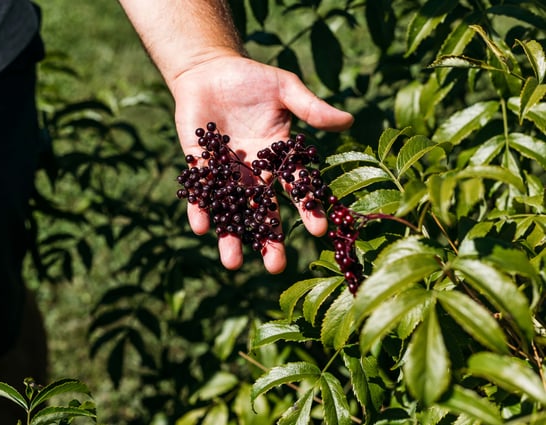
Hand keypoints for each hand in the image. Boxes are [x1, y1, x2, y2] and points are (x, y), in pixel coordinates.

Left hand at [171, 54, 353, 273]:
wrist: (211, 71)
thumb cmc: (253, 80)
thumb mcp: (286, 90)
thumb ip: (312, 108)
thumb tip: (349, 121)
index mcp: (278, 160)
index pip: (296, 189)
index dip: (308, 209)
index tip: (319, 231)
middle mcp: (254, 174)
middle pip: (263, 212)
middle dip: (269, 240)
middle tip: (275, 267)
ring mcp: (226, 173)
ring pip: (230, 211)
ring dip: (231, 236)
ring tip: (232, 263)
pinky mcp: (200, 167)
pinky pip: (200, 193)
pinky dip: (199, 208)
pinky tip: (201, 226)